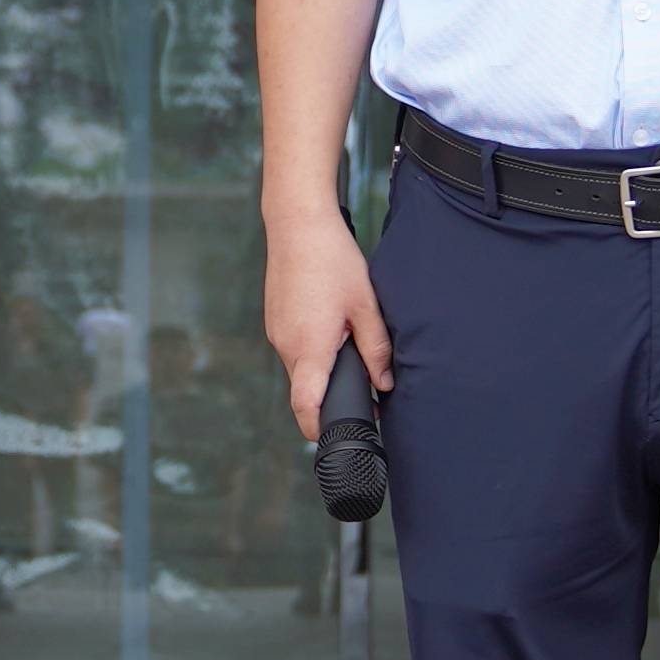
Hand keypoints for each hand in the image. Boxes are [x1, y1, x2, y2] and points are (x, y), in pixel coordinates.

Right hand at [264, 201, 389, 434]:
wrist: (296, 222)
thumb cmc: (331, 259)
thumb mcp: (365, 305)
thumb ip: (376, 348)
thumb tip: (385, 383)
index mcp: (309, 347)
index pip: (306, 406)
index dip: (319, 429)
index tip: (337, 438)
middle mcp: (285, 344)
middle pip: (307, 388)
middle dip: (332, 393)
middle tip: (365, 383)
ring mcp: (275, 331)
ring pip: (301, 366)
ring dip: (322, 366)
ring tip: (347, 340)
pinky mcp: (274, 319)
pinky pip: (293, 346)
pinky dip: (312, 347)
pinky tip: (330, 323)